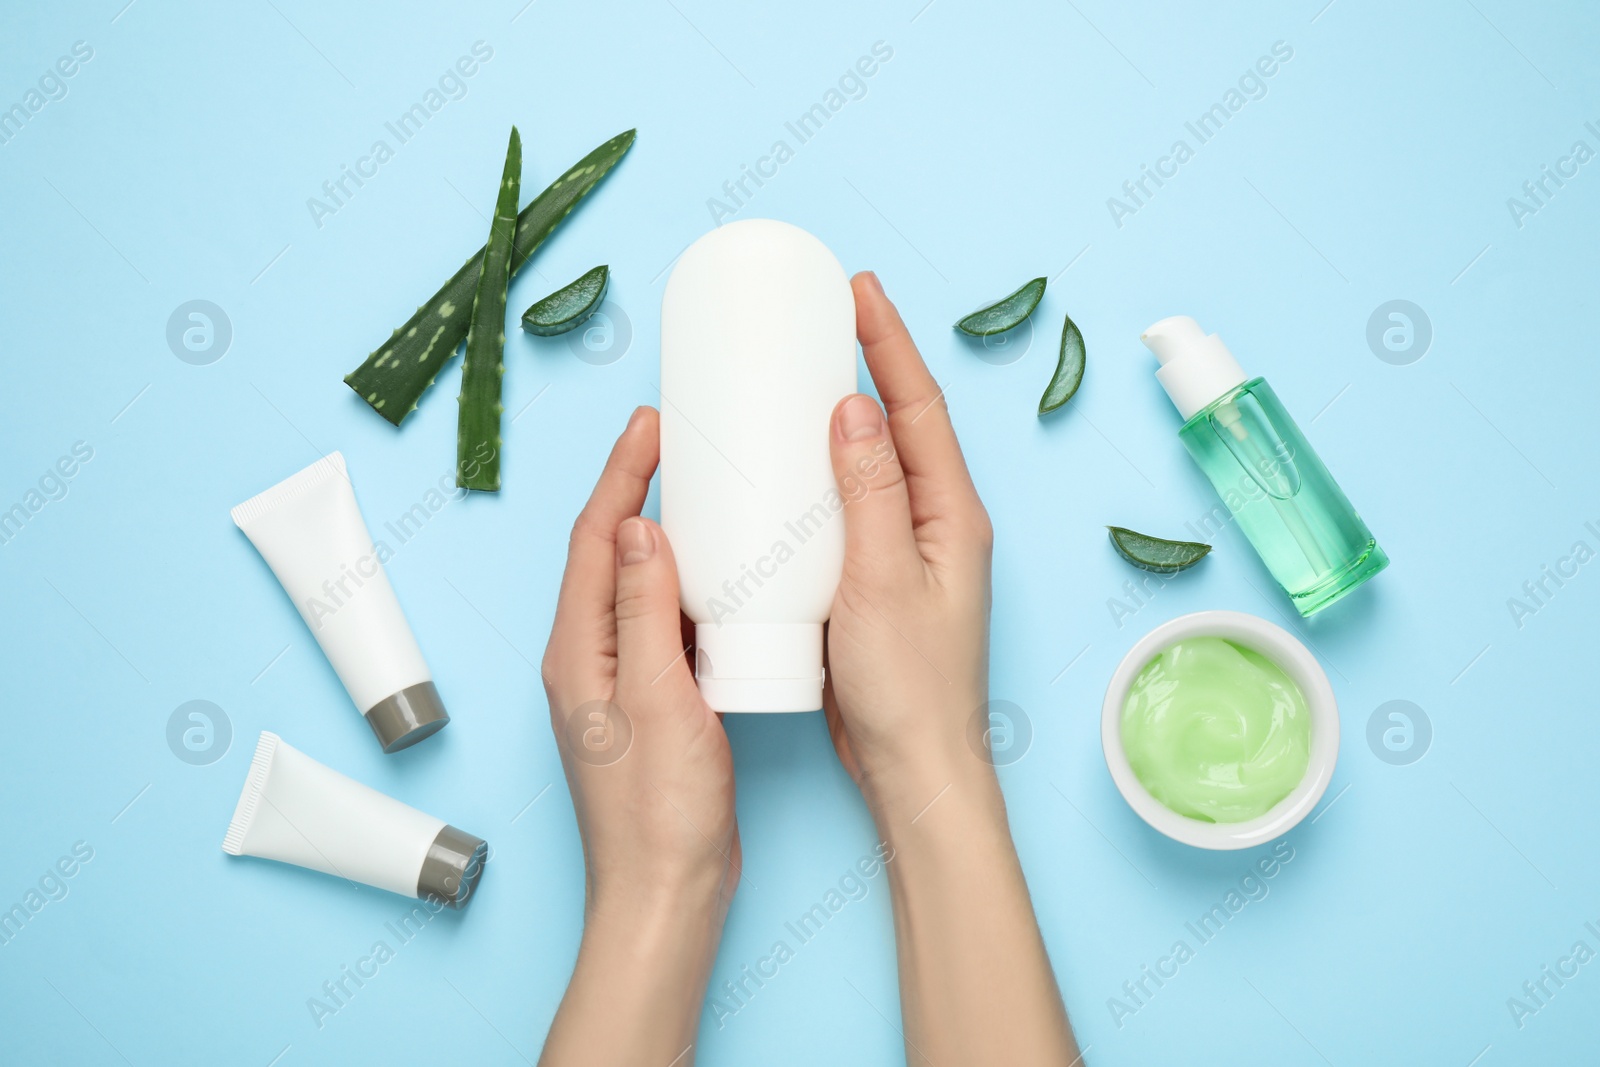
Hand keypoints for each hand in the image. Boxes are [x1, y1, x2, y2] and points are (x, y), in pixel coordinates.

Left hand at [538, 407, 735, 1064]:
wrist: (667, 892)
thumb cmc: (657, 814)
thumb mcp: (656, 699)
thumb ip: (644, 611)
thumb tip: (636, 529)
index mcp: (577, 651)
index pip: (593, 540)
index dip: (620, 475)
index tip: (651, 426)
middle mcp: (590, 658)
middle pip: (607, 553)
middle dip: (636, 490)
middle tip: (675, 439)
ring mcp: (620, 680)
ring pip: (638, 585)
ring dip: (663, 535)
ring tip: (702, 489)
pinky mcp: (654, 700)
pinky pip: (666, 622)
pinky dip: (689, 586)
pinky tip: (724, 576)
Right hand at [823, 271, 998, 821]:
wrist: (912, 768)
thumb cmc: (910, 689)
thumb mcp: (883, 582)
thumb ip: (871, 494)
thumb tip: (855, 407)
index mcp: (952, 515)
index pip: (919, 408)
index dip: (889, 344)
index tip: (859, 291)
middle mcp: (936, 524)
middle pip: (900, 423)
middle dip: (869, 362)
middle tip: (825, 314)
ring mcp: (907, 551)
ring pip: (874, 463)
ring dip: (844, 414)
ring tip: (800, 372)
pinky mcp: (875, 578)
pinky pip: (851, 507)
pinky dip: (823, 473)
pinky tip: (786, 469)